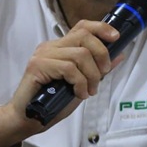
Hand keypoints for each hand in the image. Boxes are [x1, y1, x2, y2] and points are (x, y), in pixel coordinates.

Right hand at [0, 20, 121, 146]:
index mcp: (61, 47)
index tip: (116, 38)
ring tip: (89, 91)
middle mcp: (51, 46)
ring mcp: (43, 54)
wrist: (27, 119)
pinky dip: (80, 83)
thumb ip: (97, 69)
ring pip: (80, 54)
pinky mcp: (38, 65)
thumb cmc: (52, 103)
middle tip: (102, 74)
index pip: (82, 26)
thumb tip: (119, 55)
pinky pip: (69, 68)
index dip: (101, 28)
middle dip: (101, 55)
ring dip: (91, 75)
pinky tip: (79, 93)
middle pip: (84, 36)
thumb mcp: (82, 84)